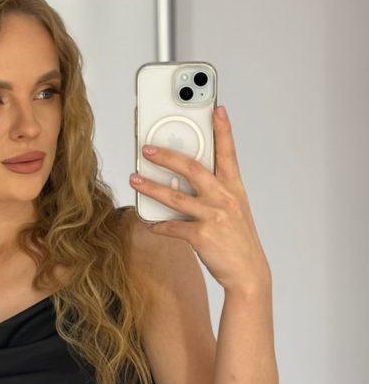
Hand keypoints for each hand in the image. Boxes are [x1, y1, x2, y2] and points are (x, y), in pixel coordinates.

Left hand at [129, 106, 270, 292]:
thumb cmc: (238, 242)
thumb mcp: (235, 211)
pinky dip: (157, 225)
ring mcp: (213, 216)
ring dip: (151, 187)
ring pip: (176, 196)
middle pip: (193, 168)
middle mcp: (224, 198)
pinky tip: (148, 222)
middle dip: (168, 156)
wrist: (248, 273)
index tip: (217, 110)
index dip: (223, 130)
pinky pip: (172, 226)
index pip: (229, 153)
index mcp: (234, 189)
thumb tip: (187, 183)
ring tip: (135, 179)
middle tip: (148, 149)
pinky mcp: (201, 235)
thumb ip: (217, 193)